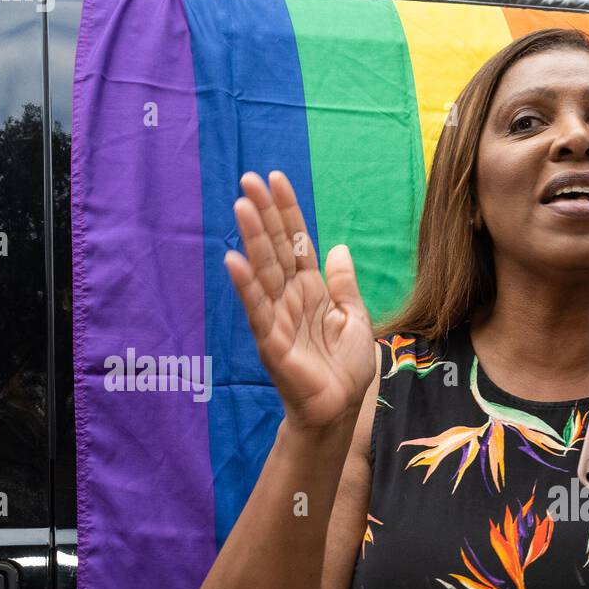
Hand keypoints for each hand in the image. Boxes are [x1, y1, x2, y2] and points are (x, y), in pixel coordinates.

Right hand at [224, 171, 375, 434]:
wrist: (340, 409)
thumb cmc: (346, 370)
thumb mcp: (355, 319)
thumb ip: (344, 285)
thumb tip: (338, 248)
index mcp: (312, 291)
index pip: (298, 243)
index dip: (288, 212)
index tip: (276, 179)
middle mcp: (291, 299)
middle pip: (277, 250)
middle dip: (264, 215)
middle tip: (248, 179)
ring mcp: (279, 318)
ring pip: (265, 271)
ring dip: (252, 239)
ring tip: (241, 205)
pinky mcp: (272, 341)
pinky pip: (258, 310)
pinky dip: (246, 286)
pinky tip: (233, 260)